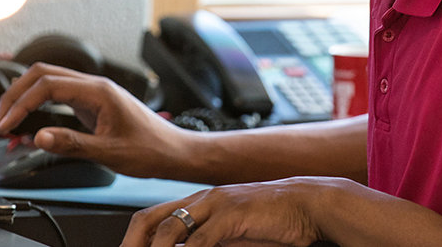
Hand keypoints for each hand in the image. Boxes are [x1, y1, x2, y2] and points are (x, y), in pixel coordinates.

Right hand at [0, 62, 193, 177]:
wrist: (174, 152)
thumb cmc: (150, 150)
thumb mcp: (108, 152)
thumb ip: (72, 143)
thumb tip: (39, 136)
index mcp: (99, 91)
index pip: (47, 85)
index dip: (20, 103)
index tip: (5, 125)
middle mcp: (95, 86)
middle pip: (43, 75)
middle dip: (15, 94)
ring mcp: (94, 93)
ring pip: (50, 82)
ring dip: (25, 97)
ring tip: (8, 120)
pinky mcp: (94, 103)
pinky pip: (60, 95)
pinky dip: (40, 104)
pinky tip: (31, 121)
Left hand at [121, 177, 329, 246]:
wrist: (307, 203)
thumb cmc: (273, 220)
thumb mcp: (231, 232)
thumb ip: (205, 241)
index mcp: (199, 202)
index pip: (152, 217)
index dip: (133, 239)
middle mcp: (202, 199)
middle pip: (150, 219)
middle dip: (133, 244)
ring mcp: (216, 204)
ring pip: (170, 229)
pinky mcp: (232, 214)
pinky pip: (201, 239)